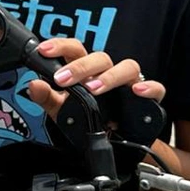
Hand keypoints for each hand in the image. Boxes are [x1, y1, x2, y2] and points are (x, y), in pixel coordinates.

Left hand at [25, 38, 165, 119]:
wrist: (115, 145)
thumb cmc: (87, 120)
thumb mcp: (62, 112)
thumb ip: (46, 98)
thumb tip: (33, 85)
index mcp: (87, 71)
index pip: (75, 50)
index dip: (60, 46)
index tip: (43, 50)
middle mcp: (109, 72)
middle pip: (99, 57)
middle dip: (80, 66)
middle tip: (63, 79)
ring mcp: (130, 84)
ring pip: (128, 67)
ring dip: (109, 77)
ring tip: (93, 89)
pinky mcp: (148, 100)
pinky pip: (156, 88)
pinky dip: (149, 88)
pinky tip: (138, 91)